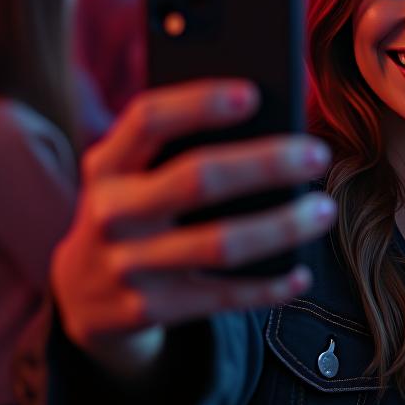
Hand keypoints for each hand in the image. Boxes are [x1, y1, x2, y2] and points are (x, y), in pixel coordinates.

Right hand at [50, 79, 336, 377]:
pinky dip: (268, 288)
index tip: (253, 94)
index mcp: (109, 163)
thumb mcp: (136, 173)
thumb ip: (180, 148)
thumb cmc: (137, 207)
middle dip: (265, 164)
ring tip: (323, 210)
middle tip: (318, 154)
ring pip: (217, 243)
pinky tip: (301, 275)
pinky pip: (220, 297)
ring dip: (280, 226)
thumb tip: (273, 128)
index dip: (200, 103)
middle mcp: (111, 211)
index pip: (149, 119)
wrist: (81, 292)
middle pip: (196, 179)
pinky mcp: (146, 310)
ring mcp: (125, 264)